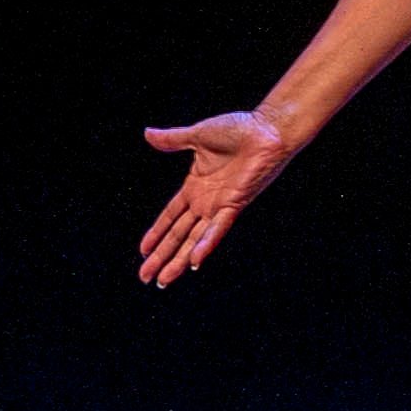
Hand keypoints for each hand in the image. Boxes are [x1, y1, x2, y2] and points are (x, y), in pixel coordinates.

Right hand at [137, 110, 295, 286]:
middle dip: (161, 256)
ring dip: (178, 260)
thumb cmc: (239, 130)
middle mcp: (206, 201)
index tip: (143, 251)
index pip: (171, 216)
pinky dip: (206, 245)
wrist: (267, 129)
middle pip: (178, 235)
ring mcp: (219, 206)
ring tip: (162, 280)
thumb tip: (147, 134)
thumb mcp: (197, 136)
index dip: (157, 233)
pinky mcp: (234, 205)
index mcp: (196, 187)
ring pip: (194, 240)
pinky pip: (217, 229)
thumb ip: (172, 140)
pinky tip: (194, 262)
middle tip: (145, 277)